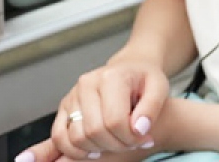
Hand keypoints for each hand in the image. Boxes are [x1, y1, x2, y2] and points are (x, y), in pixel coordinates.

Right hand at [19, 61, 166, 160]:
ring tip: (116, 143)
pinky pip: (59, 136)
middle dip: (116, 145)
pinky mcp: (64, 107)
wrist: (129, 68)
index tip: (143, 139)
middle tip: (131, 143)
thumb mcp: (159, 87)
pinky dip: (74, 150)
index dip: (130, 137)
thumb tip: (139, 129)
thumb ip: (152, 107)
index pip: (115, 120)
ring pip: (76, 137)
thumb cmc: (144, 79)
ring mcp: (72, 95)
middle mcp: (87, 84)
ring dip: (98, 149)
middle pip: (94, 131)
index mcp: (111, 76)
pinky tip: (95, 150)